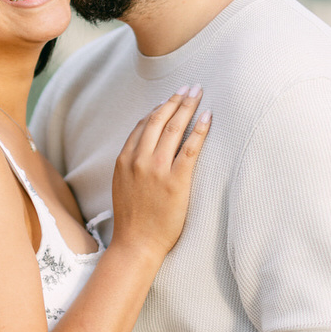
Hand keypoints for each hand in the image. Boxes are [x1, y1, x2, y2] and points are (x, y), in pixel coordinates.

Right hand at [111, 87, 209, 263]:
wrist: (136, 244)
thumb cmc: (132, 220)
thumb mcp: (122, 185)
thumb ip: (130, 165)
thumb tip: (144, 150)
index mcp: (124, 159)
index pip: (143, 125)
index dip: (158, 108)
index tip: (170, 99)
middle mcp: (139, 160)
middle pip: (160, 120)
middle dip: (175, 100)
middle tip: (189, 87)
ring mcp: (157, 169)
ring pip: (174, 128)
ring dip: (188, 107)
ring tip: (198, 94)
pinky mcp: (176, 181)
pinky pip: (191, 148)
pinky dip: (200, 129)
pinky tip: (208, 116)